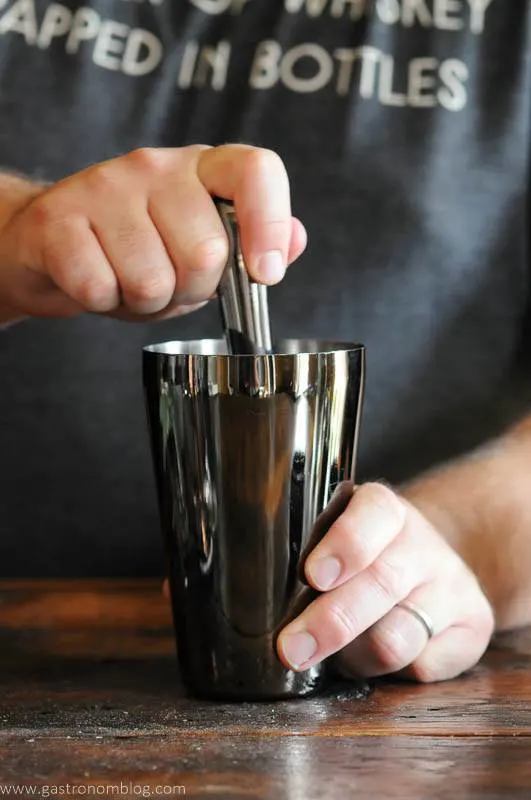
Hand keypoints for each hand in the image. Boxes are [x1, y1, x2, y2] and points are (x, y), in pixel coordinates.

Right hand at [0, 145, 305, 320]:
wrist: (56, 243)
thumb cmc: (141, 248)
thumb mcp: (205, 247)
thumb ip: (253, 243)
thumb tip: (295, 240)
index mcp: (203, 168)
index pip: (255, 171)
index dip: (270, 224)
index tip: (265, 273)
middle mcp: (157, 166)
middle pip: (205, 252)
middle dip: (190, 289)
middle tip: (168, 280)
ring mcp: (104, 186)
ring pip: (150, 280)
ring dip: (143, 302)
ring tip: (129, 280)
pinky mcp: (59, 218)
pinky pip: (99, 288)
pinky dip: (102, 302)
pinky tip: (98, 280)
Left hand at [276, 482, 494, 681]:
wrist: (425, 567)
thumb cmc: (359, 559)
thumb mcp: (331, 539)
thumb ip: (308, 557)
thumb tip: (263, 602)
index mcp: (382, 508)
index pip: (373, 515)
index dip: (345, 545)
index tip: (313, 575)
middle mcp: (422, 542)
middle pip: (381, 584)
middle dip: (331, 622)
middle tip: (291, 649)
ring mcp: (451, 583)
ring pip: (397, 637)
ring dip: (354, 656)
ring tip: (335, 654)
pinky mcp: (474, 624)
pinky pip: (423, 666)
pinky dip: (390, 674)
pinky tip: (376, 658)